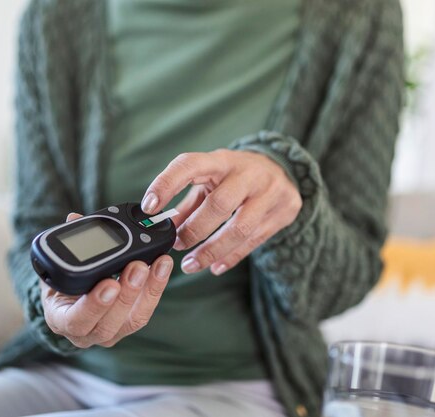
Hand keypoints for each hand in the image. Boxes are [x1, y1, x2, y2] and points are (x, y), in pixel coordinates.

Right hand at [40, 213, 173, 347]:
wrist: (67, 301)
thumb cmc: (59, 284)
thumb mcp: (55, 266)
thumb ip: (65, 246)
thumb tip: (74, 218)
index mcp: (61, 320)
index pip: (76, 320)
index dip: (94, 304)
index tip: (109, 282)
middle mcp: (86, 334)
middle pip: (109, 323)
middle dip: (127, 294)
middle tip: (138, 266)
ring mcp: (109, 333)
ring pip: (133, 319)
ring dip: (148, 290)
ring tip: (157, 263)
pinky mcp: (129, 325)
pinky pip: (145, 310)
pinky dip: (156, 287)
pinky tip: (162, 266)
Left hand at [141, 149, 301, 275]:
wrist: (283, 170)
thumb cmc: (236, 177)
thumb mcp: (211, 180)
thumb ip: (187, 203)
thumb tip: (161, 226)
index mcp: (222, 160)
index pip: (190, 165)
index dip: (166, 184)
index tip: (149, 207)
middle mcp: (248, 173)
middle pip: (219, 205)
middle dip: (193, 230)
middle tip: (176, 245)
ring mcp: (270, 192)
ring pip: (239, 229)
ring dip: (211, 251)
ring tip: (191, 264)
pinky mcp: (284, 211)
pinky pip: (254, 242)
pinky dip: (231, 257)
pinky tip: (215, 267)